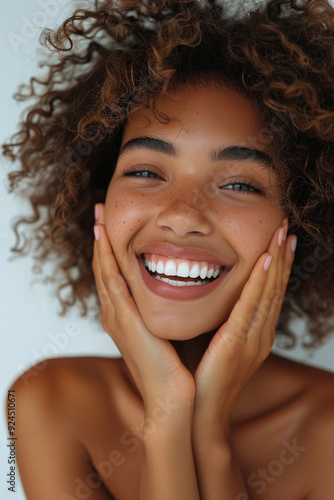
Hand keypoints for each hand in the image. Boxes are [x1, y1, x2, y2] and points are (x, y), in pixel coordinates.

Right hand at [92, 203, 194, 407]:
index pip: (115, 275)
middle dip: (102, 239)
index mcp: (126, 317)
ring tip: (100, 215)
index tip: (112, 224)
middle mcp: (115, 315)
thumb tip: (182, 291)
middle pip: (104, 268)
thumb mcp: (167, 332)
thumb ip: (166, 312)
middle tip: (101, 210)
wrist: (174, 398)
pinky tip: (104, 239)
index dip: (111, 250)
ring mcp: (116, 317)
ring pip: (104, 270)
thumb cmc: (175, 368)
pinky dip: (106, 260)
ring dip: (101, 242)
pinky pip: (112, 283)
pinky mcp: (123, 321)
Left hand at [193, 219, 295, 427]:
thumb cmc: (205, 378)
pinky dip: (259, 282)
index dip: (278, 266)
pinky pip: (251, 306)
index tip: (281, 240)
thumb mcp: (219, 345)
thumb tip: (217, 299)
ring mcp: (253, 339)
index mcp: (256, 334)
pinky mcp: (237, 343)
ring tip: (281, 235)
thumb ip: (224, 323)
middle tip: (287, 228)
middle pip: (275, 288)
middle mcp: (260, 334)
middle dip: (282, 256)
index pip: (270, 293)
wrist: (200, 413)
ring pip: (268, 292)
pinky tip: (264, 261)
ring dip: (275, 261)